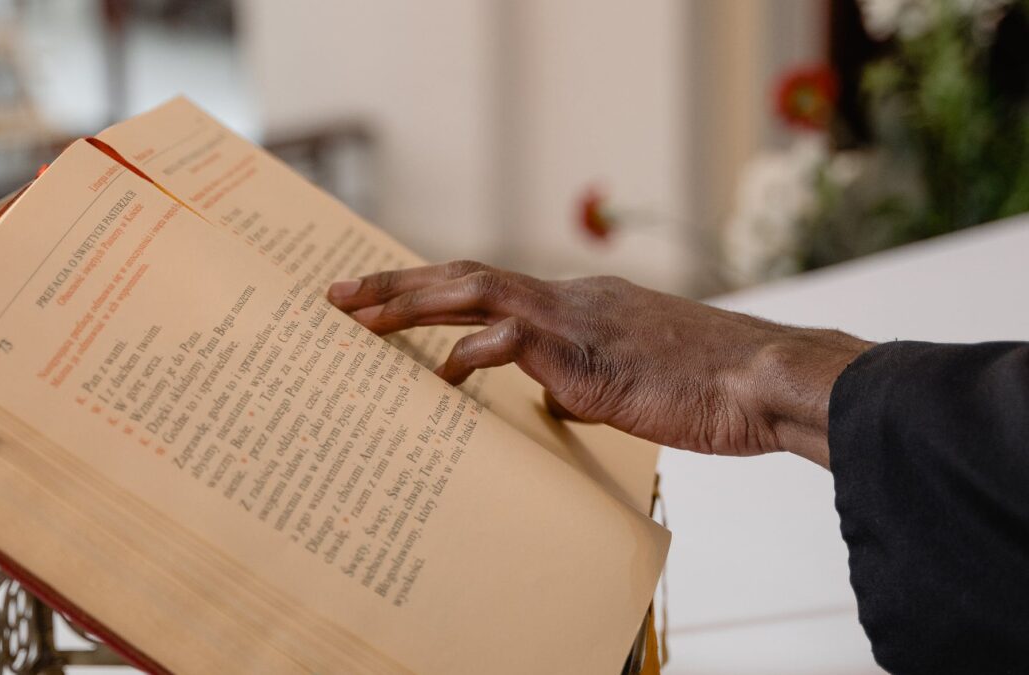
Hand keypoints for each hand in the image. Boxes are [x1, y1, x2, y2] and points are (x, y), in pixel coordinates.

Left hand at [327, 261, 873, 467]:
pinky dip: (474, 355)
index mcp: (578, 304)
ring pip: (476, 292)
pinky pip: (515, 341)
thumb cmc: (707, 388)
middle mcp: (569, 300)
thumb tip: (542, 396)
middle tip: (338, 295)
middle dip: (396, 284)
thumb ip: (578, 379)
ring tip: (356, 317)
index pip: (488, 288)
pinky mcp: (589, 354)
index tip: (382, 300)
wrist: (765, 381)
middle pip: (464, 277)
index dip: (430, 291)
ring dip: (412, 302)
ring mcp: (577, 321)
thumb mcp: (630, 380)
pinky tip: (444, 376)